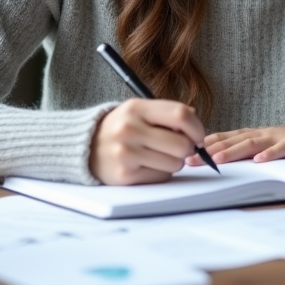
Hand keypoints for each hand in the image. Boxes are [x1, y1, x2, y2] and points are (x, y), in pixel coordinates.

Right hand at [89, 99, 206, 184]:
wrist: (85, 146)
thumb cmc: (120, 127)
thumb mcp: (138, 111)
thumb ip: (167, 113)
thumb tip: (196, 123)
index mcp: (136, 108)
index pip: (181, 115)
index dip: (197, 127)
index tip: (199, 136)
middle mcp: (130, 129)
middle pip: (182, 144)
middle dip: (188, 148)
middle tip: (181, 148)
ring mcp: (126, 153)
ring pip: (175, 163)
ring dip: (174, 162)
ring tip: (160, 155)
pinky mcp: (125, 176)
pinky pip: (161, 177)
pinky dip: (161, 173)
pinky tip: (148, 165)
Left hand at [186, 123, 284, 165]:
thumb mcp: (264, 146)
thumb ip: (244, 151)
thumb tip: (218, 161)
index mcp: (252, 135)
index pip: (224, 138)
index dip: (205, 145)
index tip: (185, 153)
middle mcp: (261, 134)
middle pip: (233, 141)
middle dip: (211, 150)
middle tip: (192, 159)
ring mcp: (277, 137)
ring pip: (252, 143)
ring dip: (234, 151)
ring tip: (218, 159)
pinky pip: (282, 149)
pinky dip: (271, 154)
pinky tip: (260, 160)